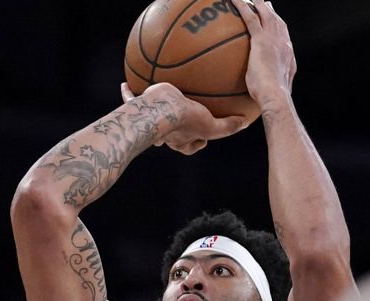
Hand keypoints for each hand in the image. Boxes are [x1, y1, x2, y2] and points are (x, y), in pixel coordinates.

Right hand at [122, 83, 247, 155]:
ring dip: (151, 113)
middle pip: (169, 135)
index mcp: (180, 140)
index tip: (203, 139)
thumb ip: (227, 126)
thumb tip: (245, 124)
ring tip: (151, 101)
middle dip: (173, 131)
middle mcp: (163, 133)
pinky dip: (128, 94)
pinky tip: (125, 84)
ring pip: (149, 117)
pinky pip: (131, 100)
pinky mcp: (137, 108)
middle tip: (179, 119)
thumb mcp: (211, 125)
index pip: (190, 147)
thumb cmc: (186, 120)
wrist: (160, 110)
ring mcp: (149, 121)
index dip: (197, 144)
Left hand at [231, 0, 296, 111]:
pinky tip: (232, 0)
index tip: (274, 23)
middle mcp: (283, 44)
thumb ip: (266, 90)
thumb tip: (259, 98)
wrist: (276, 97)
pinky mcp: (261, 41)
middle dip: (270, 11)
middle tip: (263, 3)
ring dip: (257, 3)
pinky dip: (242, 6)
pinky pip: (250, 18)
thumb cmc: (272, 101)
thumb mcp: (271, 93)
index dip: (279, 28)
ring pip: (265, 14)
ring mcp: (273, 40)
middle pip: (277, 21)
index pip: (283, 37)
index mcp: (287, 56)